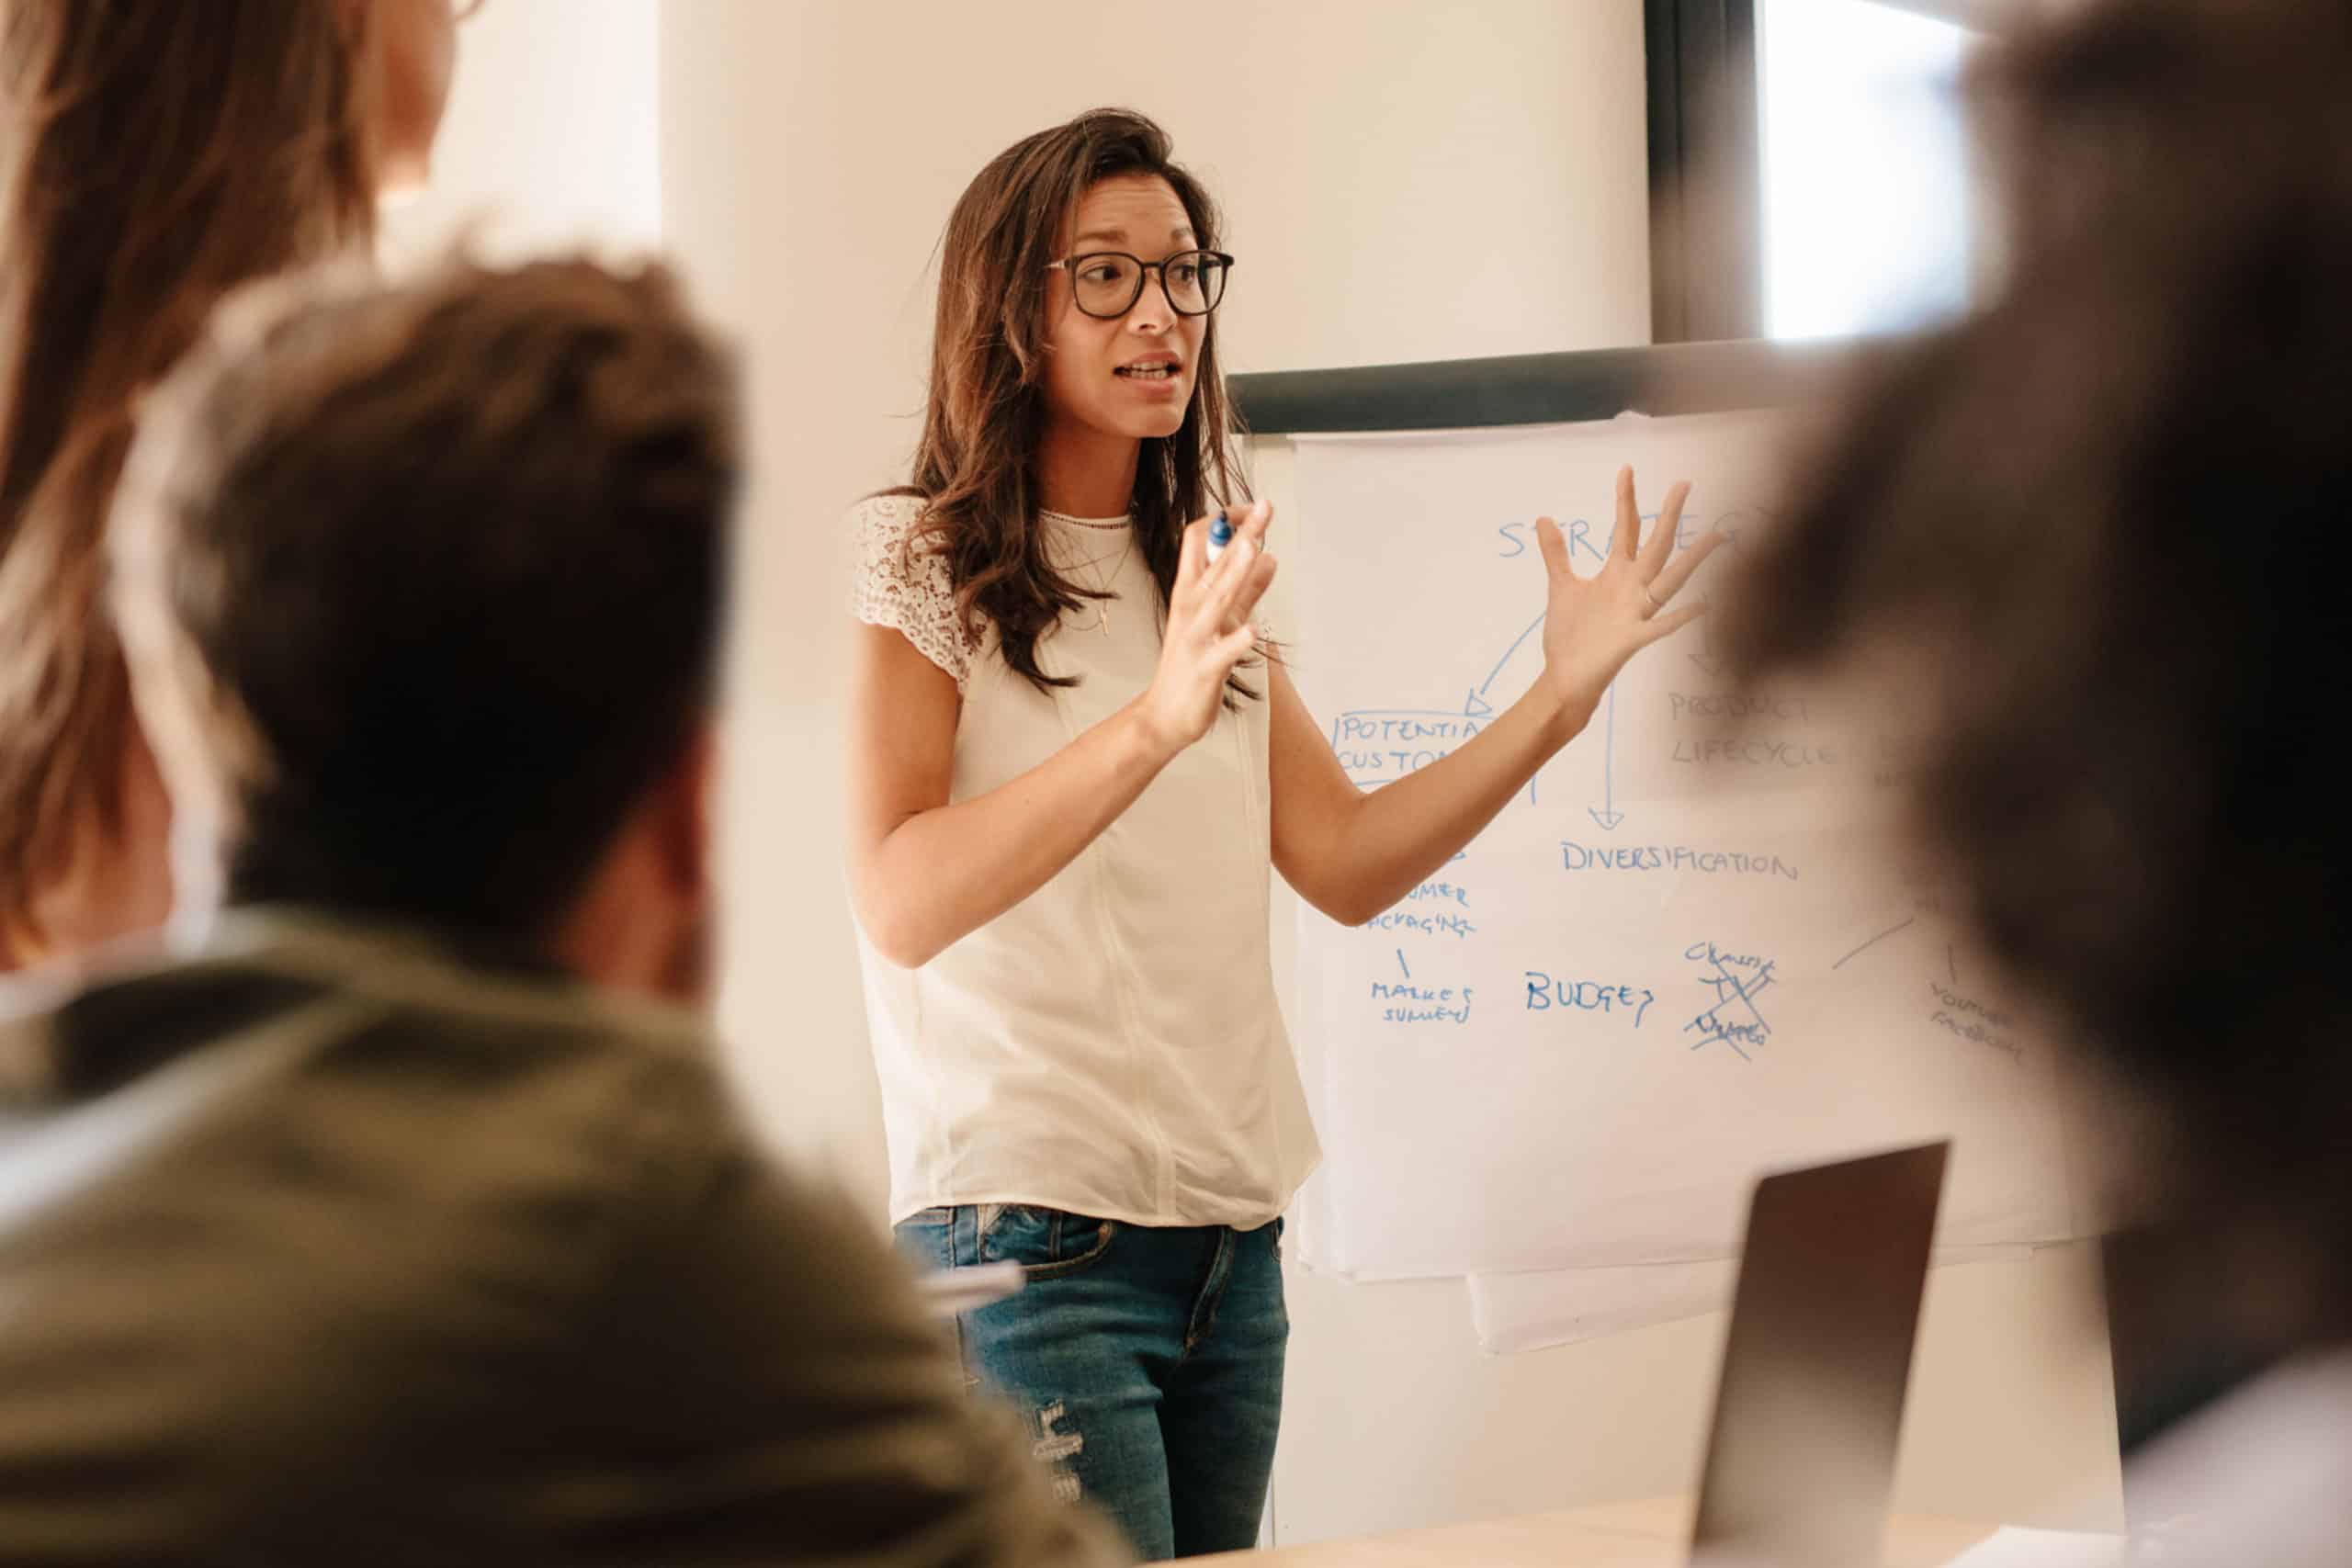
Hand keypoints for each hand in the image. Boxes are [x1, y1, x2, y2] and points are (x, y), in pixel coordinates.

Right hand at [1135, 499, 1276, 756]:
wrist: (1164, 716)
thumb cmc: (1192, 666)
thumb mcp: (1221, 621)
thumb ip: (1246, 590)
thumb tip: (1269, 556)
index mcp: (1189, 592)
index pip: (1198, 540)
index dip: (1225, 520)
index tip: (1251, 510)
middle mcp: (1189, 609)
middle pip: (1214, 562)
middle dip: (1241, 534)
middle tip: (1266, 507)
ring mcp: (1195, 638)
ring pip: (1217, 600)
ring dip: (1235, 574)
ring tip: (1255, 549)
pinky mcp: (1204, 669)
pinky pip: (1221, 652)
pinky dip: (1236, 641)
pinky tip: (1252, 632)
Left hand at [1533, 466, 1723, 730]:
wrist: (1565, 678)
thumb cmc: (1569, 635)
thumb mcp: (1560, 587)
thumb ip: (1556, 553)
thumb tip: (1543, 518)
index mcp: (1617, 574)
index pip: (1627, 529)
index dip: (1626, 500)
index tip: (1627, 469)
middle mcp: (1632, 588)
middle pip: (1656, 545)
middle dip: (1669, 515)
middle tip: (1684, 483)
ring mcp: (1636, 612)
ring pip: (1670, 580)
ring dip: (1692, 560)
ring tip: (1718, 537)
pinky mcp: (1633, 639)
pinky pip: (1661, 625)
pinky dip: (1680, 616)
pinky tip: (1702, 605)